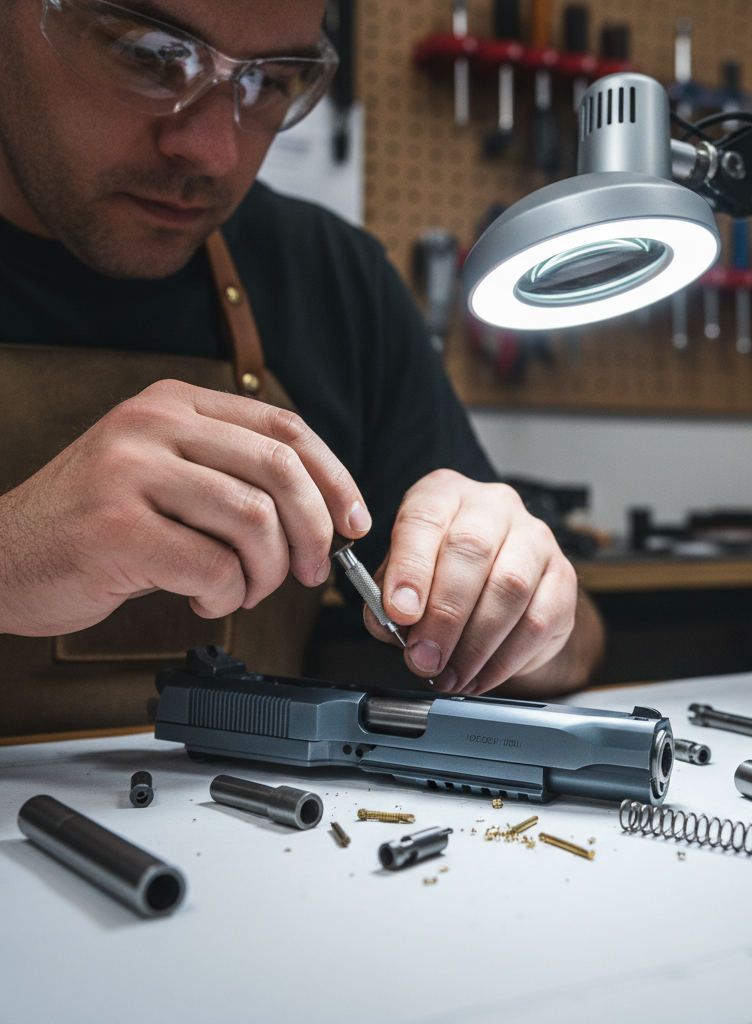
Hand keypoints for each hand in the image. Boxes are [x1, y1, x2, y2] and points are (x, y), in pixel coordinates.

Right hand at [0, 379, 370, 635]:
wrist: (0, 556)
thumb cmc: (94, 523)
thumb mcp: (163, 470)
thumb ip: (230, 471)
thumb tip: (324, 508)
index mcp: (174, 405)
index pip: (285, 428)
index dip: (334, 478)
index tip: (354, 521)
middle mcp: (154, 425)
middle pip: (281, 470)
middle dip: (314, 531)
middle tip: (310, 571)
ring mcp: (131, 472)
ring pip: (256, 520)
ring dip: (268, 572)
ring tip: (246, 590)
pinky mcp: (118, 528)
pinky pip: (214, 566)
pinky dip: (228, 595)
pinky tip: (207, 600)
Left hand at [363, 469, 585, 694]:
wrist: (506, 588)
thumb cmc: (446, 576)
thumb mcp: (404, 578)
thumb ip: (388, 600)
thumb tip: (390, 625)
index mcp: (444, 494)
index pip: (424, 518)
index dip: (410, 568)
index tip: (399, 613)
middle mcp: (492, 505)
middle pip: (471, 550)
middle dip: (444, 614)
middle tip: (424, 657)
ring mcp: (535, 538)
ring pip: (510, 587)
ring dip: (475, 643)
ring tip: (450, 675)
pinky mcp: (563, 577)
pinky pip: (537, 621)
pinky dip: (504, 659)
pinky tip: (480, 675)